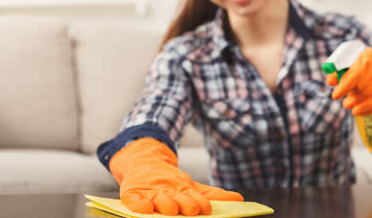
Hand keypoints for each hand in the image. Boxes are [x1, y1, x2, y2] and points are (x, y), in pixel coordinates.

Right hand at [110, 138, 242, 215]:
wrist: (142, 161)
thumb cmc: (169, 181)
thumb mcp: (191, 185)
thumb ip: (213, 194)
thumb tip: (239, 199)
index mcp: (182, 187)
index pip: (192, 195)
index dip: (199, 202)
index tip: (206, 209)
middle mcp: (166, 189)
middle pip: (176, 198)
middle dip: (184, 204)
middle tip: (191, 210)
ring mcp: (149, 190)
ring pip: (157, 199)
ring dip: (164, 204)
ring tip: (171, 210)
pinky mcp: (132, 192)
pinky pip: (133, 200)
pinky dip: (138, 204)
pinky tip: (144, 208)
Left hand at [326, 47, 371, 129]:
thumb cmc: (369, 66)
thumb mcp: (355, 64)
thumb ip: (341, 71)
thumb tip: (330, 81)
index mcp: (368, 56)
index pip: (356, 73)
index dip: (344, 86)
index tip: (335, 95)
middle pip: (364, 86)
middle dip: (352, 98)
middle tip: (345, 103)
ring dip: (358, 103)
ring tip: (350, 106)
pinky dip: (367, 108)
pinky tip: (358, 111)